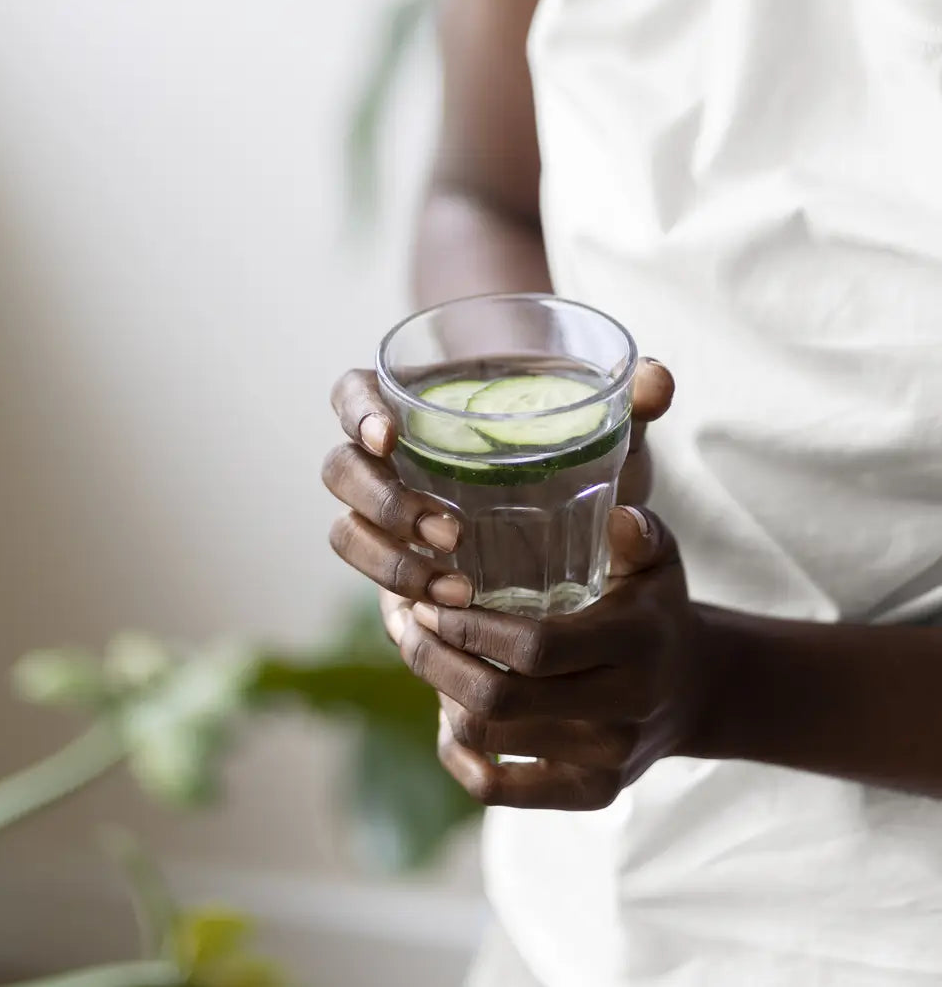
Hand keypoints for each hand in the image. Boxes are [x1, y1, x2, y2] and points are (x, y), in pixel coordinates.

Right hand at [324, 358, 674, 621]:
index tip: (390, 437)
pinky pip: (374, 587)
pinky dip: (403, 603)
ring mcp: (385, 519)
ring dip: (391, 563)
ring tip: (460, 590)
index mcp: (416, 405)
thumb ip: (633, 401)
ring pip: (347, 533)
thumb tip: (659, 381)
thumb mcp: (606, 429)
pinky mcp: (397, 570)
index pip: (353, 393)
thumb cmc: (577, 452)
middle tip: (451, 532)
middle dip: (383, 504)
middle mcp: (387, 461)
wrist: (574, 521)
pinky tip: (448, 619)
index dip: (357, 412)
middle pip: (340, 470)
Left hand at [393, 507, 705, 810]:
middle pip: (500, 700)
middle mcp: (624, 711)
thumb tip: (615, 513)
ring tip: (426, 656)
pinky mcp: (589, 795)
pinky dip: (459, 754)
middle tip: (411, 625)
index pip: (537, 649)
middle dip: (438, 661)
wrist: (697, 690)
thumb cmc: (656, 610)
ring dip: (442, 696)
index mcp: (637, 646)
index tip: (434, 601)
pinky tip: (448, 714)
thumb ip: (638, 533)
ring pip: (489, 740)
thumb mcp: (658, 562)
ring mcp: (606, 761)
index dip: (473, 629)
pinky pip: (498, 791)